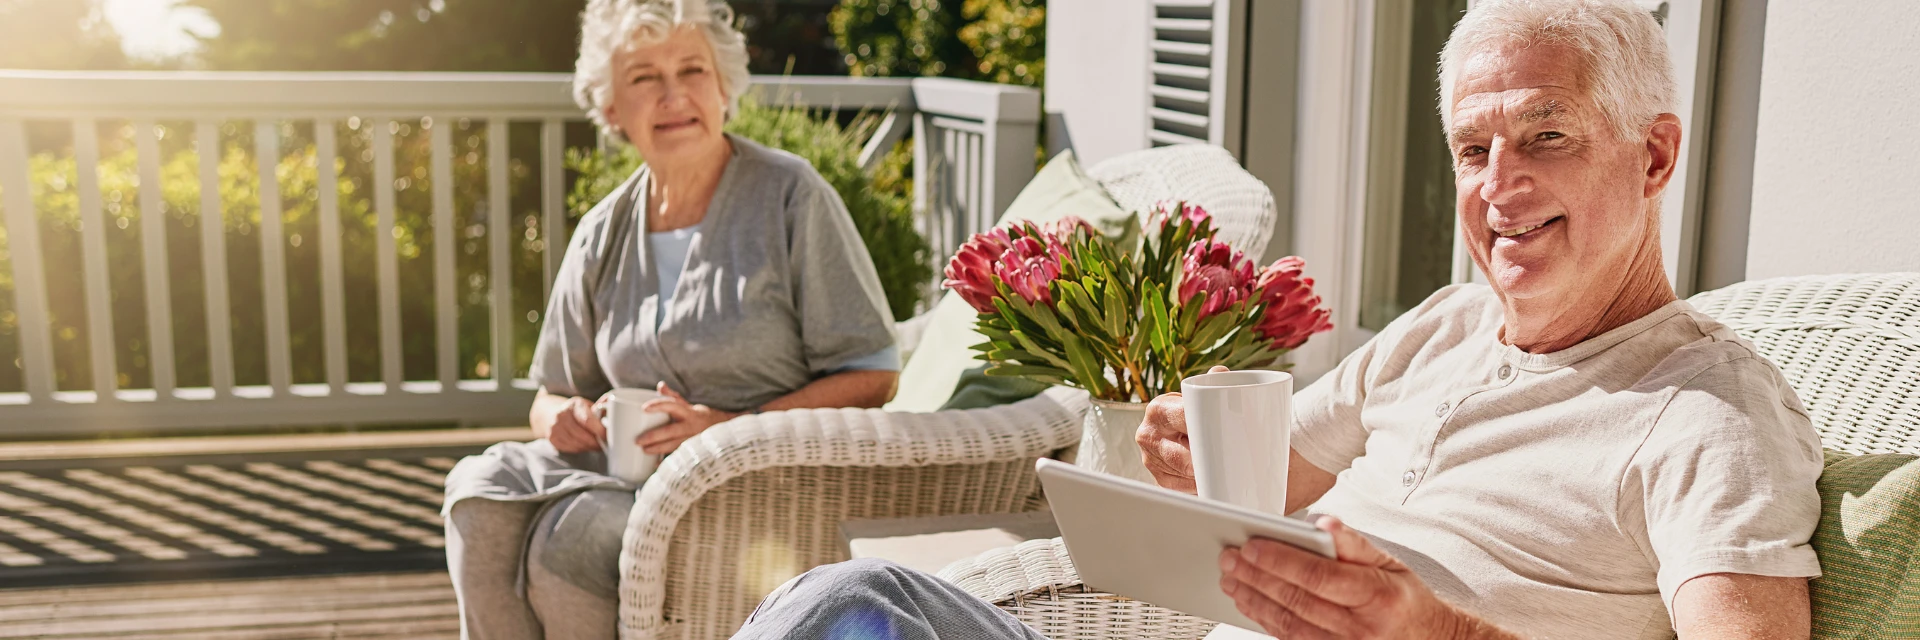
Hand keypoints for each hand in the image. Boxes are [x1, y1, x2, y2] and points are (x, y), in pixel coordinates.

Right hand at [544, 396, 607, 453]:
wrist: (552, 414)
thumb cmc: (576, 411)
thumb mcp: (587, 405)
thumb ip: (601, 408)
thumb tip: (614, 404)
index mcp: (575, 404)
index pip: (587, 420)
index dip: (599, 430)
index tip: (607, 436)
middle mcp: (562, 415)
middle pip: (582, 435)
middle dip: (595, 442)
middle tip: (603, 444)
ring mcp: (555, 427)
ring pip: (577, 443)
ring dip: (588, 447)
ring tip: (595, 445)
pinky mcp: (552, 438)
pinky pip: (570, 448)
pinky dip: (580, 449)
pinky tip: (583, 445)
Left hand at [636, 382, 741, 454]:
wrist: (725, 431)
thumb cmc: (702, 417)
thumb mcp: (690, 406)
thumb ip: (674, 396)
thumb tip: (660, 385)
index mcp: (689, 412)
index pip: (672, 405)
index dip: (658, 405)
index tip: (644, 408)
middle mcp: (691, 426)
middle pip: (670, 431)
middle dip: (653, 437)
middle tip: (637, 440)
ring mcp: (692, 440)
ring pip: (673, 446)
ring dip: (657, 449)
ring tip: (644, 450)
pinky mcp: (693, 451)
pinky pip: (677, 457)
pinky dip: (665, 462)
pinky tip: (654, 465)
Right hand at [1136, 365, 1228, 493]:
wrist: (1182, 429)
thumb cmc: (1198, 412)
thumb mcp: (1204, 394)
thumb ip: (1214, 382)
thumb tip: (1219, 373)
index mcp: (1159, 409)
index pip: (1183, 419)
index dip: (1204, 428)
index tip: (1225, 436)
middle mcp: (1148, 434)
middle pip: (1182, 455)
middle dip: (1206, 462)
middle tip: (1232, 464)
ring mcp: (1150, 460)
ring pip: (1183, 474)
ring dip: (1204, 479)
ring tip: (1226, 476)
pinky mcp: (1159, 480)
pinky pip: (1182, 488)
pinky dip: (1198, 488)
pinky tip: (1213, 484)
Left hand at [1218, 516, 1474, 639]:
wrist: (1427, 639)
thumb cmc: (1404, 599)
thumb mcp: (1391, 563)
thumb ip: (1355, 544)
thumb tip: (1324, 525)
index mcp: (1377, 595)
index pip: (1318, 576)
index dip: (1280, 560)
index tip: (1251, 546)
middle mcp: (1360, 628)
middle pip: (1296, 600)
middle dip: (1256, 576)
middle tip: (1229, 557)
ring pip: (1287, 624)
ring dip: (1253, 599)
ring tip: (1230, 578)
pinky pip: (1290, 639)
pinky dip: (1264, 620)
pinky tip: (1249, 603)